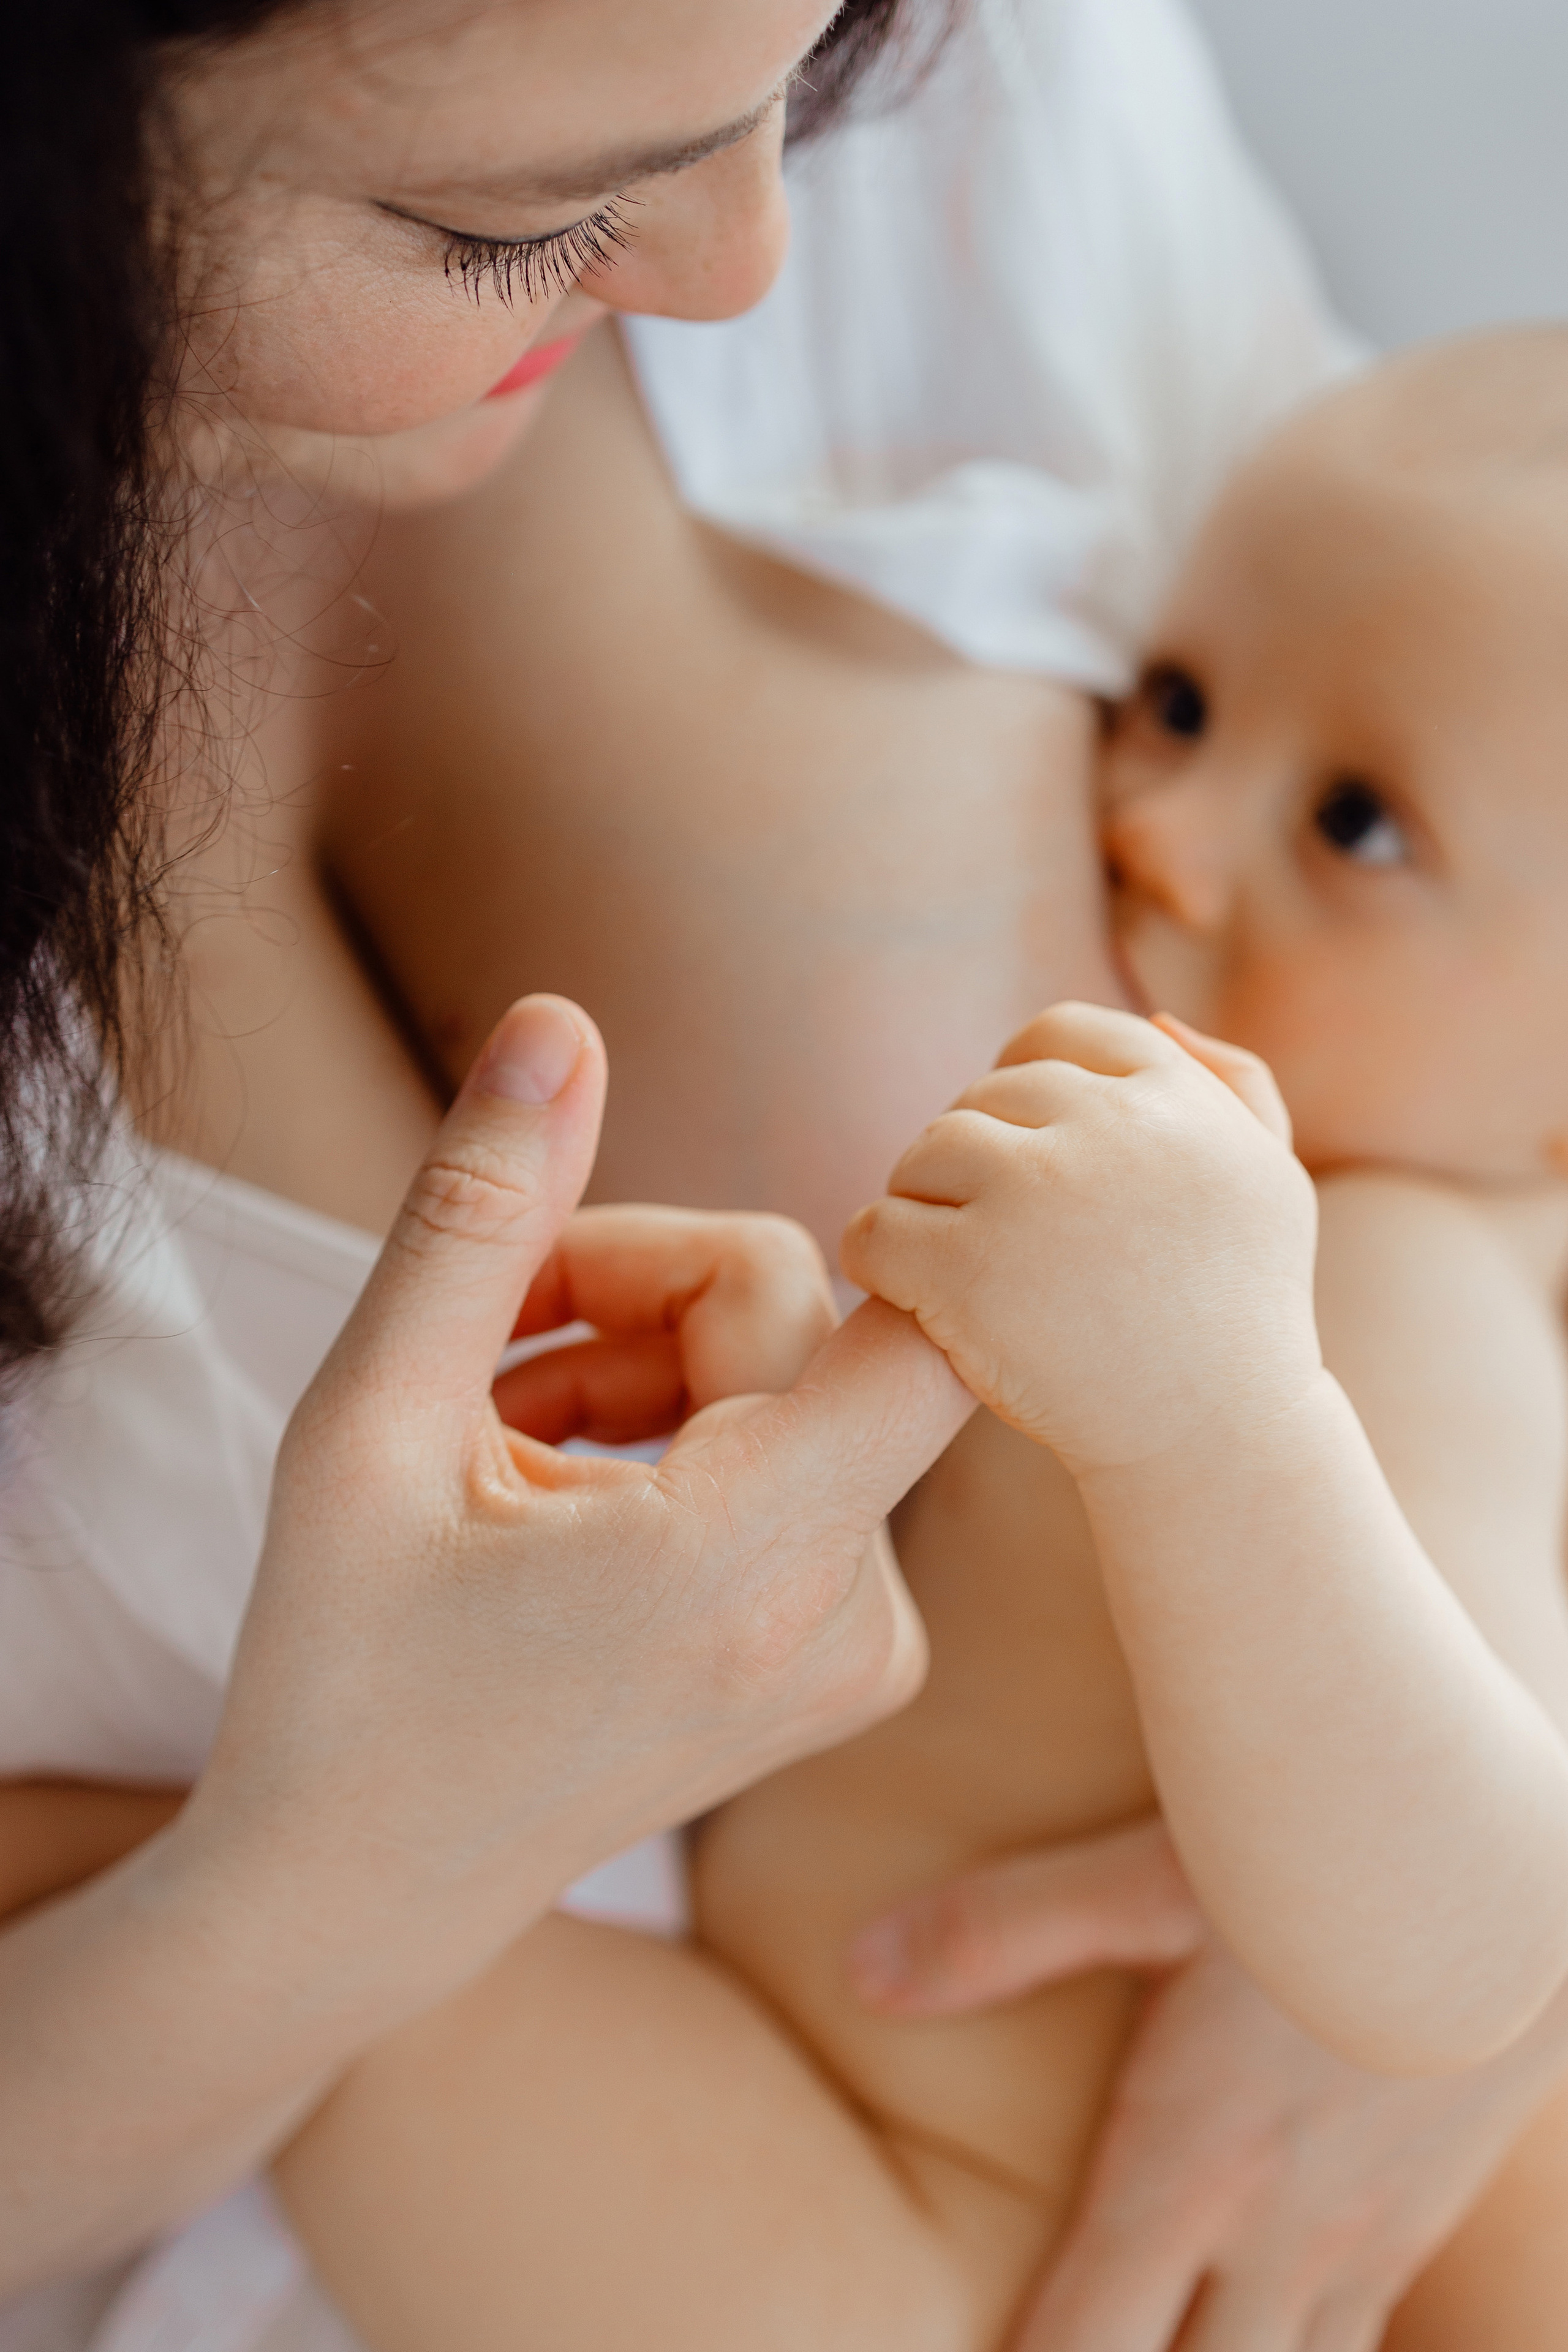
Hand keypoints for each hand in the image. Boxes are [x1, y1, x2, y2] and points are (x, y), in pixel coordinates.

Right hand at [189, 995, 974, 2008]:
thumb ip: (476, 1215)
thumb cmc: (340, 1669)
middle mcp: (847, 1613)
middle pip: (795, 1316)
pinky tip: (561, 1490)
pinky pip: (802, 1463)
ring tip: (501, 1431)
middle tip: (484, 1334)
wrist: (358, 1894)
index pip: (917, 1321)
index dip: (845, 1221)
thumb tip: (558, 1024)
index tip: (691, 1215)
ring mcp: (859, 1649)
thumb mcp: (372, 1423)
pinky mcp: (847, 1661)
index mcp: (749, 1558)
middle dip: (633, 1288)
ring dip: (644, 1365)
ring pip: (791, 1383)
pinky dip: (685, 1439)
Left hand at [841, 1002, 1318, 1473]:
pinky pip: (875, 1228)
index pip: (1060, 1034)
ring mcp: (1031, 1193)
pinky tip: (910, 1295)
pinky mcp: (965, 1268)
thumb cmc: (1244, 1321)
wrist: (1217, 1443)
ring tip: (949, 1260)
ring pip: (923, 1152)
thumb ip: (1233, 1088)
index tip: (1024, 1149)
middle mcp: (1107, 1128)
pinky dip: (877, 1258)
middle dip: (976, 1154)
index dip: (1025, 1082)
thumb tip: (1159, 1023)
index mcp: (1176, 1098)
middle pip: (985, 1097)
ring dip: (922, 1201)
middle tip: (985, 1226)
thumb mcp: (1275, 1185)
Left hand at [852, 1822, 1567, 2351]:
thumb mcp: (1161, 1873)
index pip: (1079, 2347)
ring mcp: (1361, 2243)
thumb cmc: (1338, 1856)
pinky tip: (1260, 2338)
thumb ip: (1008, 1927)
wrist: (1525, 1871)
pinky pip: (1348, 2347)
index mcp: (1191, 2166)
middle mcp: (1277, 2234)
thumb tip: (862, 1969)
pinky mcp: (1419, 2221)